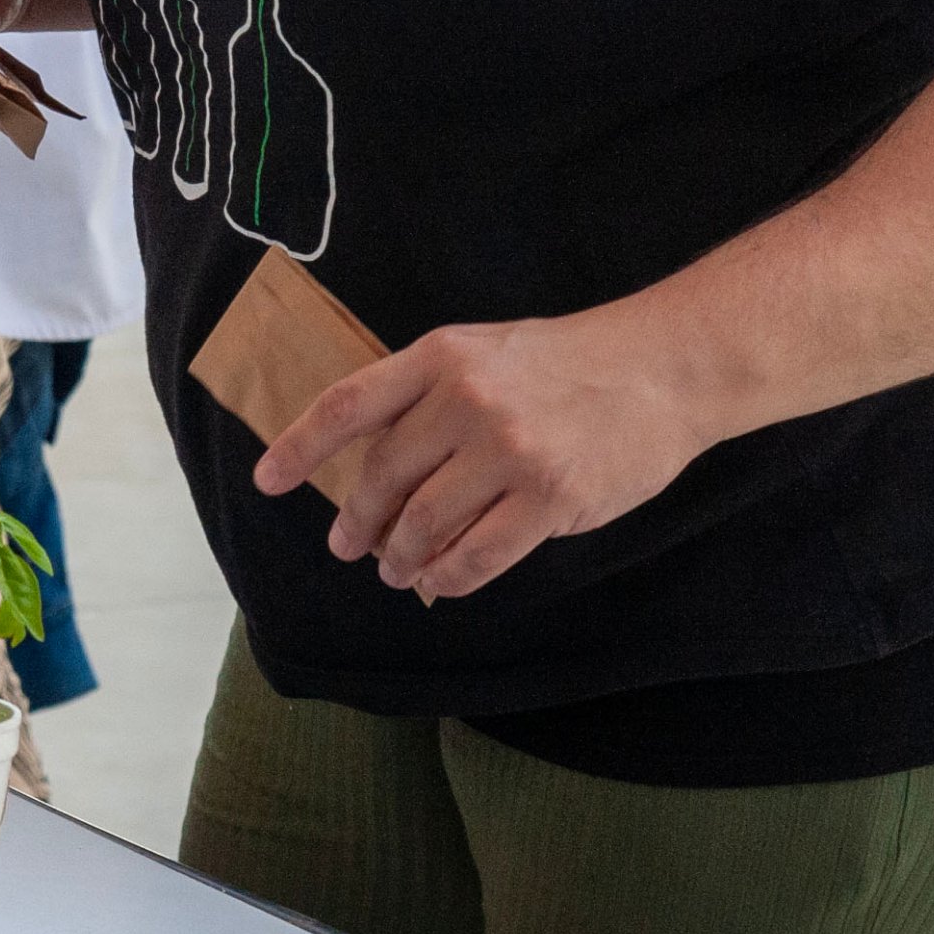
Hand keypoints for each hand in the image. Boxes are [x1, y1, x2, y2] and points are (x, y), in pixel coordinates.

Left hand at [255, 313, 722, 600]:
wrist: (664, 367)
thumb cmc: (569, 361)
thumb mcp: (485, 350)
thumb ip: (429, 396)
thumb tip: (375, 464)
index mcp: (441, 357)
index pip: (349, 405)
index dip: (301, 446)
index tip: (268, 480)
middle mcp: (467, 402)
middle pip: (383, 478)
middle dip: (357, 520)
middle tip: (348, 544)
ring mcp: (509, 452)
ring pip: (425, 524)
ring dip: (400, 557)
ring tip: (395, 569)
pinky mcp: (550, 498)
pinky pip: (478, 556)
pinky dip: (449, 577)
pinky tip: (439, 582)